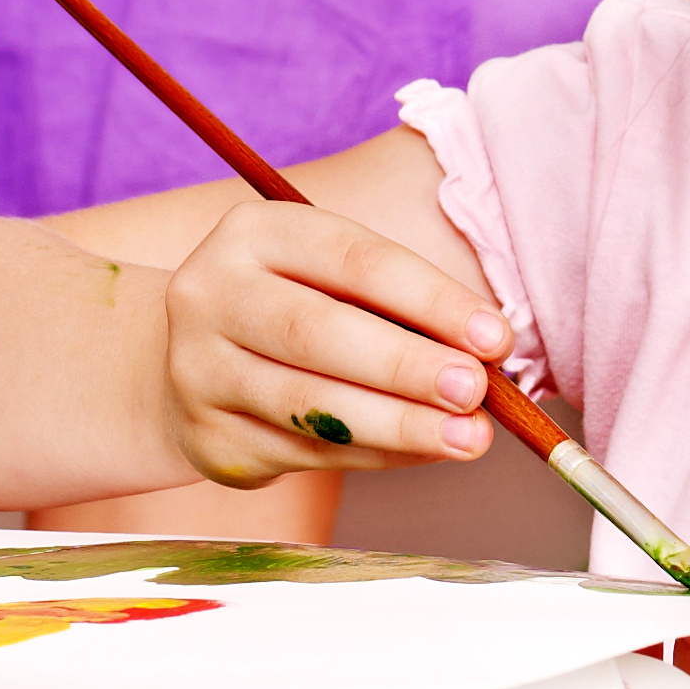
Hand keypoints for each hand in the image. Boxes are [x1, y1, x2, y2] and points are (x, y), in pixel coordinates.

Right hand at [152, 197, 503, 487]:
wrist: (194, 359)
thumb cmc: (297, 308)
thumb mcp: (333, 280)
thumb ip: (400, 309)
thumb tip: (486, 359)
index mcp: (255, 233)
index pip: (354, 260)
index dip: (431, 300)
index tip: (496, 338)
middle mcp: (211, 293)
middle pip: (317, 331)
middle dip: (407, 365)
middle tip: (475, 391)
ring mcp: (197, 369)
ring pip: (307, 402)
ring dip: (398, 424)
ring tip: (468, 439)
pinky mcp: (206, 437)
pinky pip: (302, 452)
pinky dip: (373, 455)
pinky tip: (422, 451)